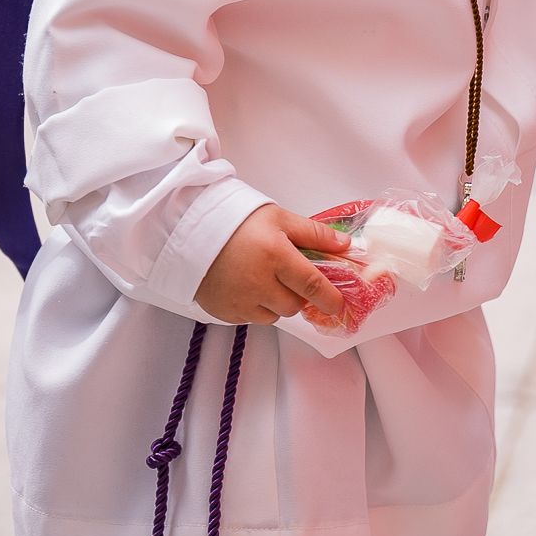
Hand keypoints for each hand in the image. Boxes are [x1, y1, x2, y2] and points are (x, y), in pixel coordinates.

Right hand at [195, 204, 350, 325]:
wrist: (190, 230)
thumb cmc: (235, 221)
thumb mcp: (278, 217)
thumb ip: (314, 233)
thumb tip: (345, 245)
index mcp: (275, 255)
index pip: (313, 285)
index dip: (330, 298)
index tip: (338, 304)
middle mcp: (259, 283)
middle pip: (294, 305)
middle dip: (297, 295)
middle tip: (287, 277)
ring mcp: (240, 301)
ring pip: (273, 316)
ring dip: (275, 303)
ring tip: (262, 279)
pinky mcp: (225, 312)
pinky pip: (251, 319)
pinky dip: (255, 307)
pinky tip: (245, 286)